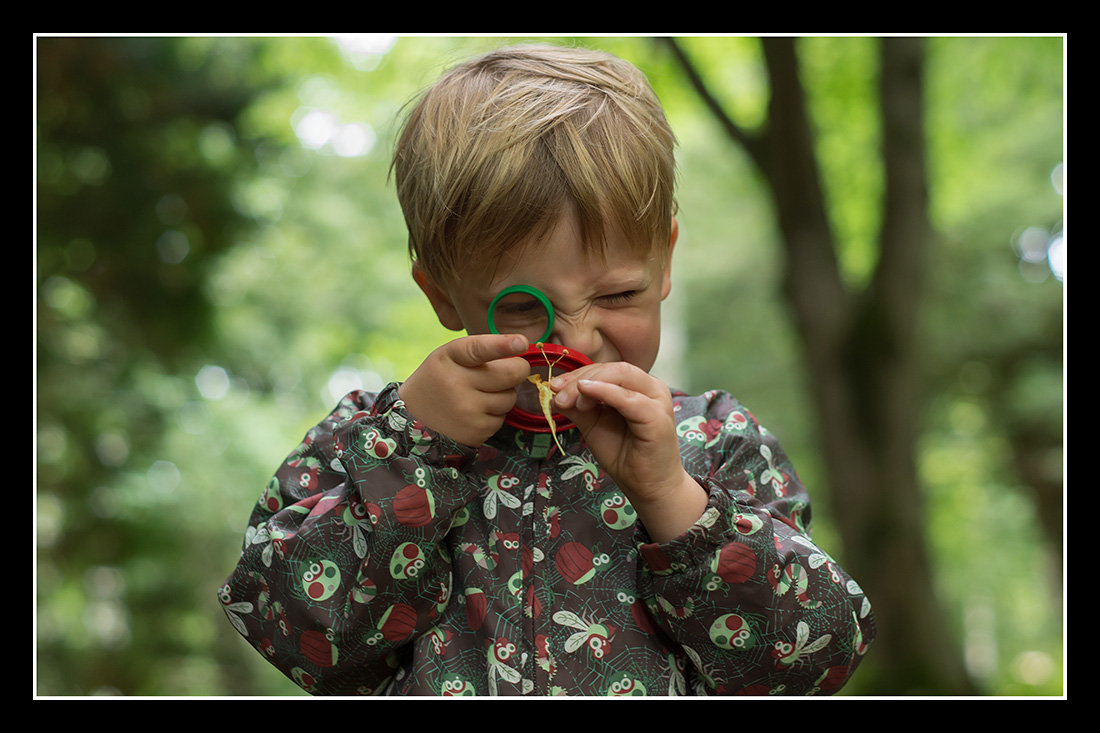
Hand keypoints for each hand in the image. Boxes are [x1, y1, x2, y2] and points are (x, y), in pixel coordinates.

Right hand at [399, 334, 530, 446]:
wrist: (413, 418)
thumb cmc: (439, 379)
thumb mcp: (449, 356)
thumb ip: (482, 349)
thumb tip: (521, 348)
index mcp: (450, 358)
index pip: (478, 349)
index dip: (502, 345)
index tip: (521, 342)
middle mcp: (456, 384)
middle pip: (510, 375)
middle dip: (517, 370)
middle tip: (510, 370)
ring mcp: (467, 410)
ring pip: (510, 397)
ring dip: (503, 394)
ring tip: (480, 394)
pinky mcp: (476, 431)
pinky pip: (502, 418)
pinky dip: (495, 414)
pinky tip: (476, 412)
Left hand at [550, 363, 707, 541]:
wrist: (647, 487)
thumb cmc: (624, 455)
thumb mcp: (593, 426)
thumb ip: (577, 407)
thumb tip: (553, 393)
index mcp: (638, 387)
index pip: (606, 369)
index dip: (578, 374)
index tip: (553, 387)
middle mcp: (651, 388)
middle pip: (613, 368)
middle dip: (579, 379)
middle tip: (556, 395)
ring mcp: (657, 400)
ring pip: (620, 375)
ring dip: (588, 383)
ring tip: (567, 400)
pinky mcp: (657, 416)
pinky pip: (628, 398)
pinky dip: (604, 391)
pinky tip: (584, 392)